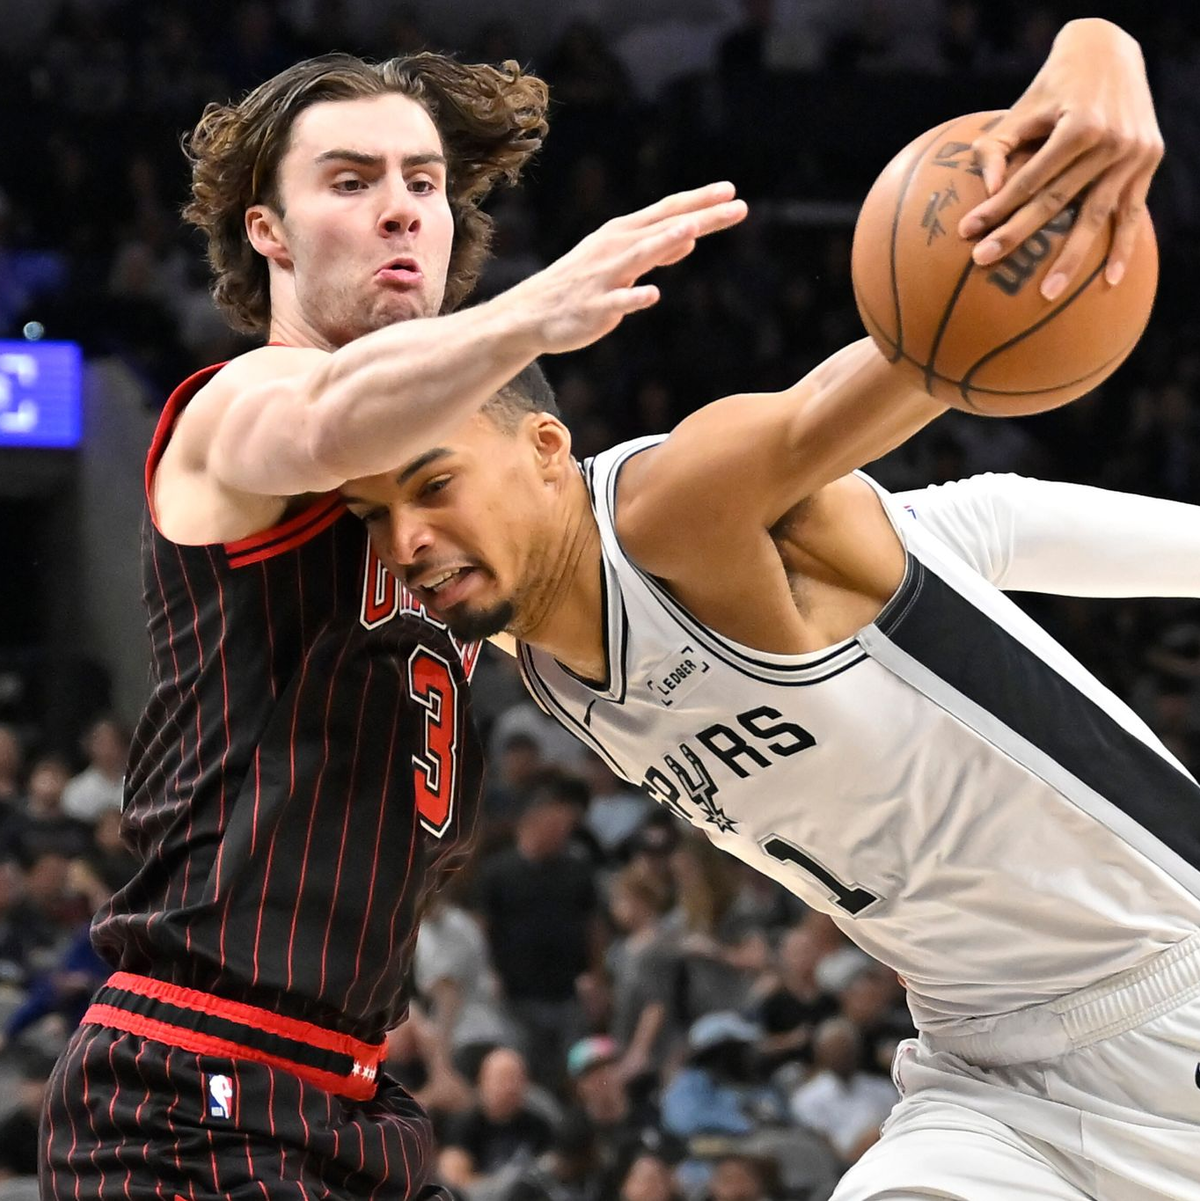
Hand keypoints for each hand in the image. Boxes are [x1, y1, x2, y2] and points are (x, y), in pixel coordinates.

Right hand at [511, 182, 747, 353]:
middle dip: (700, 215)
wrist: (533, 313)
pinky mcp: (595, 307)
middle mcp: (617, 248)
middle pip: (665, 227)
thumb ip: (658, 249)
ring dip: (665, 242)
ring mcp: (606, 276)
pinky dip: (634, 298)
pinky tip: (652, 296)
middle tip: (737, 205)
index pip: (668, 210)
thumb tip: (691, 235)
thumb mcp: (621, 260)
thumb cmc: (582, 284)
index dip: (700, 200)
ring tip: (692, 228)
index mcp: (624, 233)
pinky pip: (618, 302)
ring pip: (640, 256)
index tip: (732, 191)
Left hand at [957, 19, 1162, 299]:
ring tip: (1047, 294)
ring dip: (1072, 259)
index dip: (997, 207)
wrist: (1108, 54)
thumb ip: (996, 148)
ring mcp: (1134, 155)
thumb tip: (987, 193)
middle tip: (984, 262)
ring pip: (1096, 216)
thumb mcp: (1021, 110)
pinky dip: (1122, 249)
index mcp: (1079, 125)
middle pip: (1057, 200)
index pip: (1029, 178)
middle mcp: (1111, 141)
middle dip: (1018, 234)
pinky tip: (1108, 281)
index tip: (966, 233)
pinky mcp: (1148, 163)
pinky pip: (1132, 214)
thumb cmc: (1052, 89)